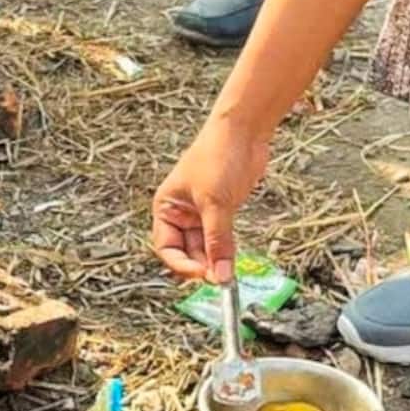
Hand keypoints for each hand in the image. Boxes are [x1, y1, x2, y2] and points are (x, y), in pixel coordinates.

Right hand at [152, 117, 270, 282]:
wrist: (243, 131)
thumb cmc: (217, 156)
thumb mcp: (215, 203)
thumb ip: (218, 242)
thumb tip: (220, 275)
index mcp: (166, 208)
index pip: (166, 248)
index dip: (181, 265)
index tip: (202, 276)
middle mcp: (180, 213)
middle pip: (186, 251)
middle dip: (201, 265)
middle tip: (220, 278)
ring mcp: (202, 213)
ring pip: (205, 248)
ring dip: (215, 260)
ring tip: (228, 272)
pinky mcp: (221, 211)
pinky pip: (220, 239)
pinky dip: (226, 251)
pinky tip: (234, 260)